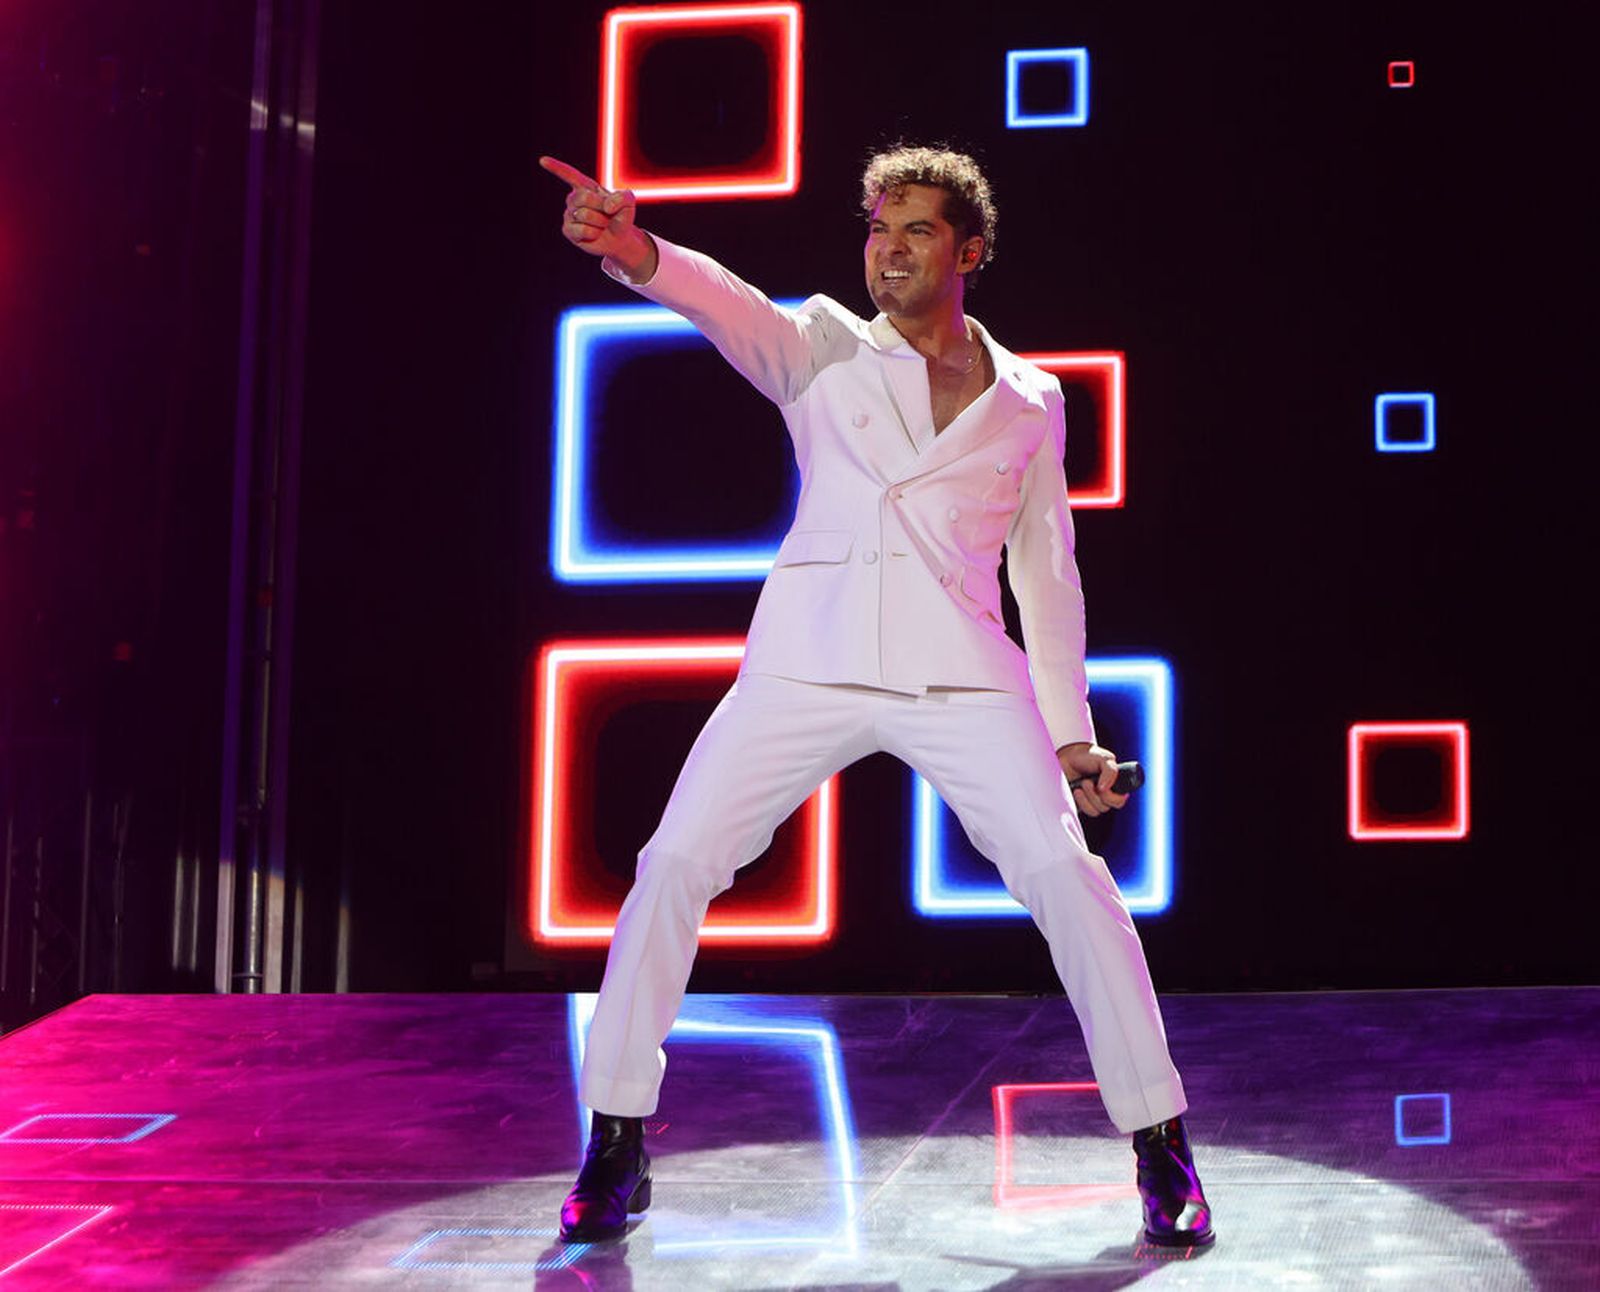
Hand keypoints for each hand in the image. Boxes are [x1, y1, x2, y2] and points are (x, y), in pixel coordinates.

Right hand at [537, 154, 656, 278]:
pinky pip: (581, 229)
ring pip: (584, 215)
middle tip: (607, 215)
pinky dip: (594, 233)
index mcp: (586, 187)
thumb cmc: (621, 216)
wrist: (619, 238)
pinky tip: (594, 234)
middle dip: (601, 208)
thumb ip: (624, 197)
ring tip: (601, 225)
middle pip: (583, 198)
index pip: (570, 175)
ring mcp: (569, 214)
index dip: (556, 168)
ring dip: (600, 222)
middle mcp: (573, 198)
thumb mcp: (629, 202)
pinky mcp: (568, 230)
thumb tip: (606, 206)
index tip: (542, 160)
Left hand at [1057, 742, 1129, 816]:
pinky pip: (1083, 811)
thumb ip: (1111, 772)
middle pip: (1106, 807)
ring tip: (1081, 783)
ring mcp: (1091, 801)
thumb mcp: (1105, 759)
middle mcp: (1103, 795)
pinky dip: (1080, 802)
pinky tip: (1076, 791)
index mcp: (1113, 786)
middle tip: (1087, 781)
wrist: (1068, 755)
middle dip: (1096, 794)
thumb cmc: (1088, 756)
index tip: (1103, 788)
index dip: (1113, 798)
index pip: (1119, 801)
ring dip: (1088, 797)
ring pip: (1095, 811)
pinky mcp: (1079, 804)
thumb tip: (1104, 789)